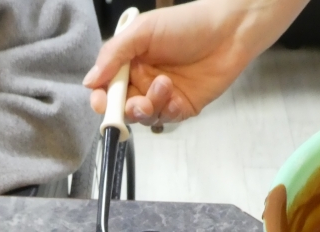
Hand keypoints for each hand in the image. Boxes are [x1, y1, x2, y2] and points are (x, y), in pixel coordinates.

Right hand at [84, 0, 307, 125]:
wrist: (229, 30)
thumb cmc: (187, 24)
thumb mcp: (143, 31)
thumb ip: (114, 55)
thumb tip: (90, 81)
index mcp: (129, 62)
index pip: (107, 88)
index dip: (102, 99)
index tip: (102, 102)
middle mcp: (143, 81)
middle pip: (123, 107)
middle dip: (126, 110)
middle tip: (138, 102)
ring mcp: (163, 96)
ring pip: (145, 116)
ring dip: (150, 107)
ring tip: (165, 86)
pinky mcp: (182, 106)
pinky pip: (167, 119)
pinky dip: (168, 112)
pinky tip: (176, 97)